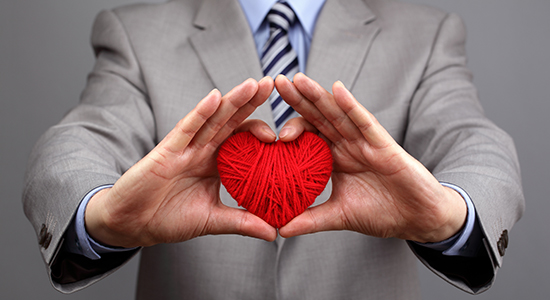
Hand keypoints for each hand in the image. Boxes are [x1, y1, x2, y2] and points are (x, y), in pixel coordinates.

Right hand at [85, 77, 277, 247]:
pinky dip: (200, 113)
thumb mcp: (212, 220)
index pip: (242, 141)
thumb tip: (274, 233)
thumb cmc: (168, 218)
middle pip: (230, 121)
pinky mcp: (166, 151)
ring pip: (212, 119)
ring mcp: (184, 148)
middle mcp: (202, 150)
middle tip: (271, 83)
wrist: (132, 225)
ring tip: (253, 84)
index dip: (261, 131)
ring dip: (232, 100)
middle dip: (250, 102)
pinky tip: (215, 97)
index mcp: (215, 163)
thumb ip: (242, 222)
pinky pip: (186, 128)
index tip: (286, 131)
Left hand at [276, 73, 466, 242]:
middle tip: (275, 82)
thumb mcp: (340, 216)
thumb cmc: (383, 213)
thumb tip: (281, 229)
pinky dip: (352, 106)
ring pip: (338, 114)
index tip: (266, 125)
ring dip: (318, 95)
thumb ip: (311, 219)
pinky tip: (338, 90)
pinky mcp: (385, 145)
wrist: (418, 220)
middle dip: (298, 99)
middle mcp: (348, 145)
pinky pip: (366, 122)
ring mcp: (366, 142)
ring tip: (298, 79)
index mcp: (336, 158)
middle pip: (319, 117)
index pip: (309, 136)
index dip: (290, 126)